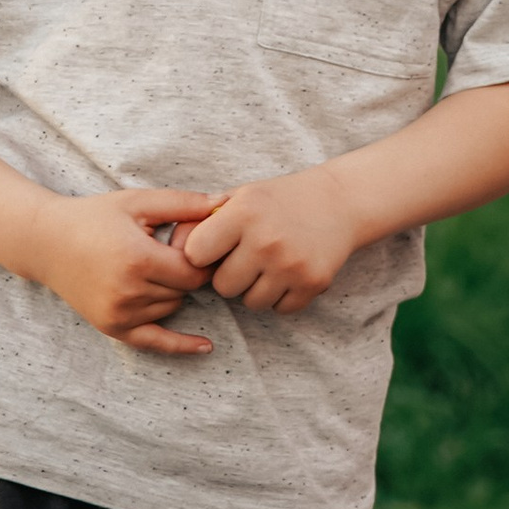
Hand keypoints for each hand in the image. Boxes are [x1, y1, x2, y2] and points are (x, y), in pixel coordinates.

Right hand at [36, 186, 218, 356]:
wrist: (46, 241)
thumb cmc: (94, 216)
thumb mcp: (137, 202)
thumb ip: (184, 203)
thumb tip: (226, 203)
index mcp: (138, 259)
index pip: (194, 271)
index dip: (201, 257)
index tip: (193, 243)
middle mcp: (129, 292)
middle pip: (185, 291)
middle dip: (186, 273)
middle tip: (168, 252)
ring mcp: (119, 314)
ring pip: (171, 309)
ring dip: (171, 291)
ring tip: (149, 267)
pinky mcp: (111, 327)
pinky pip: (155, 343)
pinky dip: (181, 345)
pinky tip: (206, 347)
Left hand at [177, 165, 362, 314]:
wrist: (339, 202)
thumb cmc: (277, 201)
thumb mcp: (238, 198)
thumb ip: (200, 222)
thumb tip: (170, 250)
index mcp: (243, 213)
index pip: (195, 255)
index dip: (200, 255)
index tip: (213, 248)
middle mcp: (266, 240)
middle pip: (222, 286)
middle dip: (229, 276)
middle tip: (244, 258)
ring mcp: (291, 265)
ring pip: (250, 303)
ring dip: (254, 290)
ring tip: (267, 265)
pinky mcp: (312, 284)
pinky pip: (280, 309)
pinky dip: (280, 297)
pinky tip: (287, 273)